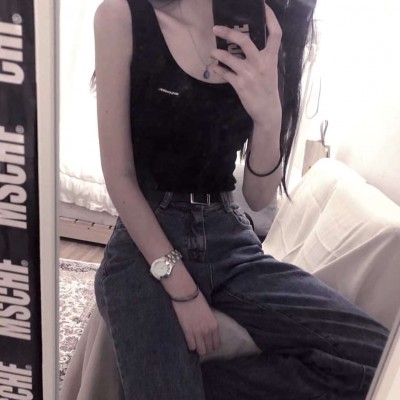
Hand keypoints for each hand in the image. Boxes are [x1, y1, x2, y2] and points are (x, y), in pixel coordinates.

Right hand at [172, 289, 220, 355]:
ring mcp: (198, 332)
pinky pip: (191, 347)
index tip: (207, 344)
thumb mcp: (208, 312)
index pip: (216, 343)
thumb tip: (208, 332)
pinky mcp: (187, 332)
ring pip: (201, 351)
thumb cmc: (197, 299)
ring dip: (198, 348)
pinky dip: (190, 345)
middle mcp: (207, 330)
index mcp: (214, 325)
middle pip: (209, 349)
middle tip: (200, 345)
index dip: (212, 345)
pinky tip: (189, 340)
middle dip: (205, 348)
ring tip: (195, 343)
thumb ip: (209, 323)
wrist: (186, 294)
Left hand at [211, 4, 282, 129]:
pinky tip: (213, 67)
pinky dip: (217, 69)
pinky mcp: (240, 85)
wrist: (267, 110)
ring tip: (212, 52)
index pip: (275, 33)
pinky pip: (225, 73)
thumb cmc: (267, 88)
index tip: (263, 5)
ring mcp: (250, 74)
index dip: (270, 18)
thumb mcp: (270, 70)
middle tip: (216, 29)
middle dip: (228, 33)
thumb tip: (245, 44)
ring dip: (218, 53)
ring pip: (229, 57)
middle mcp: (261, 63)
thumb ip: (262, 56)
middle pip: (244, 41)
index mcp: (271, 57)